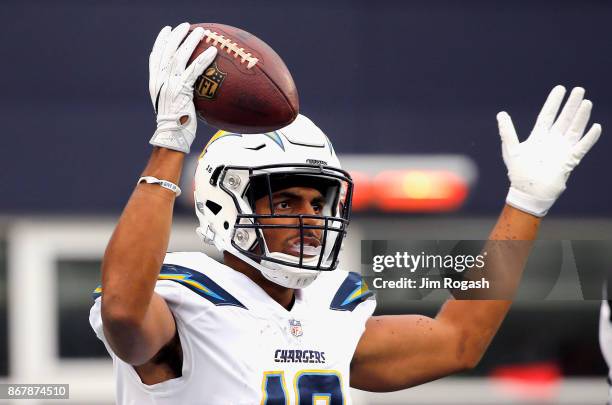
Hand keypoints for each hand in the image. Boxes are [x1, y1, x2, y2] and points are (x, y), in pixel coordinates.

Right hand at [148, 23, 217, 152]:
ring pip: (180, 56)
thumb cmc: (175, 126)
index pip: (155, 57)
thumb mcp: (171, 106)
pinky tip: (213, 51)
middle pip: (167, 51)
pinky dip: (204, 59)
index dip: (160, 42)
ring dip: (191, 41)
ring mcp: (170, 84)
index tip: (167, 31)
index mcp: (155, 83)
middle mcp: (160, 81)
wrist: (171, 137)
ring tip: (201, 32)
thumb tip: (189, 90)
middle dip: (176, 36)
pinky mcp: (182, 90)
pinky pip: (195, 70)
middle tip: (185, 26)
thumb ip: (176, 94)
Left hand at [496, 85, 600, 216]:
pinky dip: (589, 138)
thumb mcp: (511, 149)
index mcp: (538, 137)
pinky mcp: (569, 160)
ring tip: (586, 103)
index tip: (560, 88)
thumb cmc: (518, 173)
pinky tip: (596, 127)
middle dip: (571, 105)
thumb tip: (501, 114)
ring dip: (581, 117)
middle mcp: (552, 141)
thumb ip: (507, 132)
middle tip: (579, 89)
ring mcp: (562, 150)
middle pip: (564, 119)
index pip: (547, 116)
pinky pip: (582, 147)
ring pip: (574, 129)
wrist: (528, 193)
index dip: (554, 102)